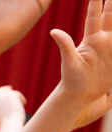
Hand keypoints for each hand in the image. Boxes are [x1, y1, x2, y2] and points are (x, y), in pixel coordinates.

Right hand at [0, 85, 26, 128]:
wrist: (10, 125)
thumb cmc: (7, 126)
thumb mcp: (0, 119)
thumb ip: (0, 111)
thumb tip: (6, 106)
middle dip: (4, 89)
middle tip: (10, 88)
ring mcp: (2, 97)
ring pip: (10, 93)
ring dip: (16, 97)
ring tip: (22, 104)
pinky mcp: (10, 95)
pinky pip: (17, 94)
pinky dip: (21, 99)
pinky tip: (24, 104)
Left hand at [51, 0, 111, 126]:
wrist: (80, 95)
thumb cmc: (71, 80)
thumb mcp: (70, 62)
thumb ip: (65, 45)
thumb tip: (53, 31)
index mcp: (91, 40)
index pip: (95, 17)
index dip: (97, 3)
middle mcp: (103, 41)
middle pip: (111, 17)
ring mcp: (111, 49)